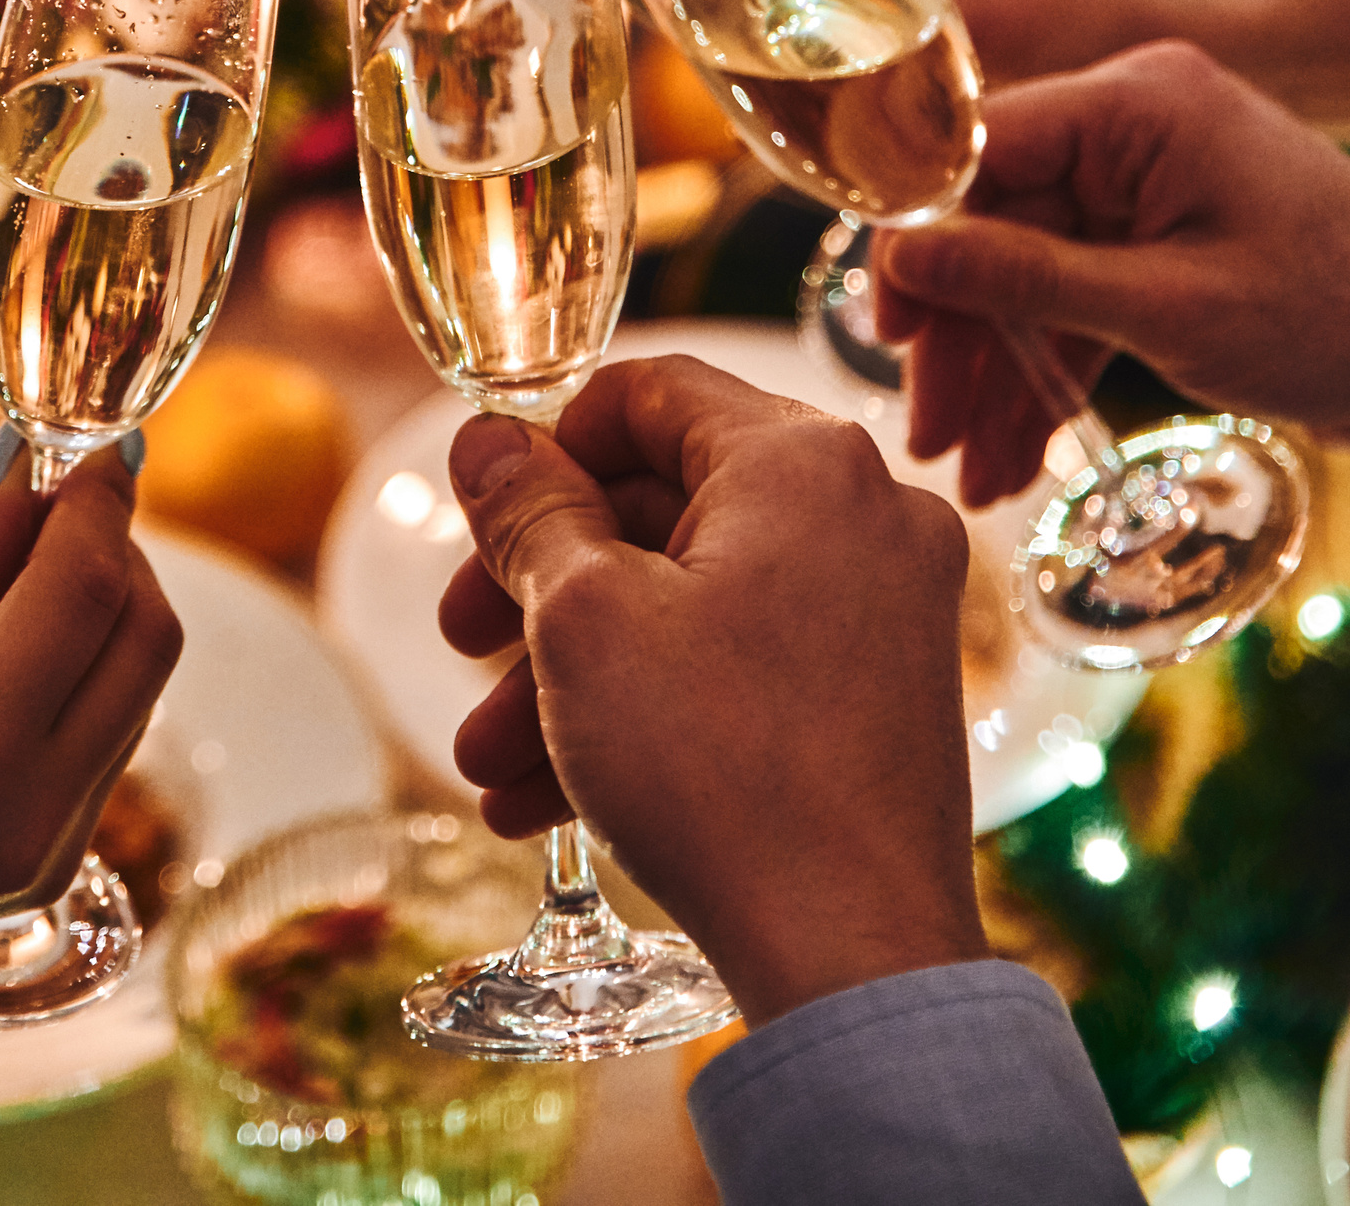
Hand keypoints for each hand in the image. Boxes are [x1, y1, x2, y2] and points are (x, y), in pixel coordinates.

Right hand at [438, 356, 987, 1028]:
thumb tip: (488, 439)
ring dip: (579, 669)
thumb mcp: (585, 619)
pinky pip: (747, 662)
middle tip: (461, 641)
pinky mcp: (886, 692)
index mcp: (804, 458)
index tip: (485, 516)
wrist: (854, 957)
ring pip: (695, 600)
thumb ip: (527, 511)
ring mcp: (889, 606)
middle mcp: (866, 510)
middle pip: (666, 504)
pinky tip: (551, 798)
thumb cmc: (720, 767)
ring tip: (488, 764)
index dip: (549, 446)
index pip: (652, 392)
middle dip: (543, 587)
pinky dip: (655, 705)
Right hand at [876, 39, 1349, 505]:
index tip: (885, 329)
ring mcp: (1146, 178)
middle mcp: (1130, 122)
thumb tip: (899, 258)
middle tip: (924, 434)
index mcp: (1135, 102)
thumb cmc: (1330, 318)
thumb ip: (1027, 279)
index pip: (980, 149)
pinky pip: (1074, 293)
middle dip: (960, 337)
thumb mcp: (1168, 308)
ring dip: (995, 370)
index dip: (919, 238)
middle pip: (996, 221)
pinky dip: (1047, 369)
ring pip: (1026, 269)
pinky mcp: (1158, 232)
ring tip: (965, 469)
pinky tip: (1013, 454)